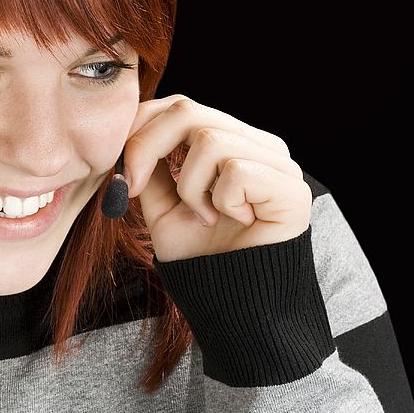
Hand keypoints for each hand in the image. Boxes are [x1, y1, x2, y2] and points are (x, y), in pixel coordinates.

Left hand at [122, 95, 311, 261]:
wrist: (234, 306)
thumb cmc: (201, 258)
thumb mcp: (161, 207)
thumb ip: (150, 170)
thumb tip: (127, 140)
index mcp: (230, 142)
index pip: (181, 107)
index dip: (142, 128)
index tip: (122, 172)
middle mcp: (258, 144)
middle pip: (189, 111)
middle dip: (147, 148)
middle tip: (135, 188)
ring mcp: (280, 164)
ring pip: (210, 141)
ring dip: (191, 188)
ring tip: (204, 217)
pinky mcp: (292, 189)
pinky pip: (236, 172)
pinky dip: (221, 201)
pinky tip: (233, 222)